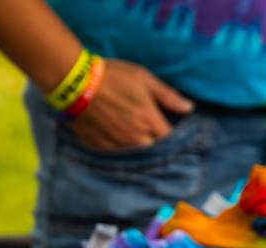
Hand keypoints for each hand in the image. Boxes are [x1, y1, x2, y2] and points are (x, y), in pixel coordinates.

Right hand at [69, 59, 193, 150]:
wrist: (77, 82)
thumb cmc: (113, 76)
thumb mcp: (145, 79)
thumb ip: (168, 96)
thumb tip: (189, 108)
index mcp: (148, 119)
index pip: (168, 138)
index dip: (170, 134)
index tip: (168, 127)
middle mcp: (134, 136)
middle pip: (153, 149)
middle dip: (154, 141)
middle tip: (150, 130)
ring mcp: (117, 143)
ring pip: (135, 154)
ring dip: (138, 146)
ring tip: (134, 134)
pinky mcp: (100, 146)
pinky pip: (116, 153)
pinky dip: (120, 147)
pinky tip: (117, 136)